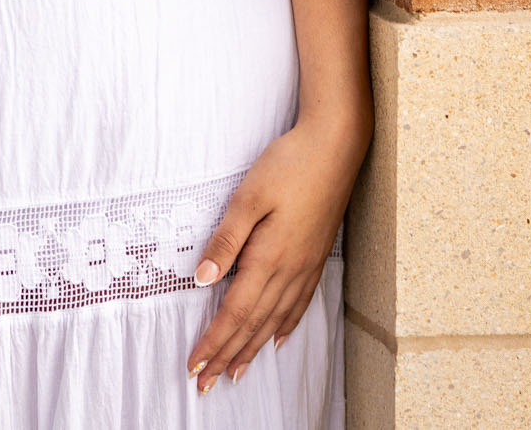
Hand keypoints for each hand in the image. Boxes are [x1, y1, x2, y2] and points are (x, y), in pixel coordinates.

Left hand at [186, 116, 365, 390]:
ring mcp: (306, 266)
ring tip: (237, 371)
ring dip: (253, 349)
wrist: (335, 148)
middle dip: (228, 356)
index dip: (214, 342)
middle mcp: (290, 271)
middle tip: (207, 383)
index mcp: (268, 259)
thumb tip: (202, 280)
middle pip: (253, 325)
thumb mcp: (247, 198)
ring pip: (276, 320)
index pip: (234, 313)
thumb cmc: (288, 166)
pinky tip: (276, 339)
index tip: (195, 365)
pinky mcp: (316, 257)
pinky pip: (299, 305)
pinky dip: (284, 327)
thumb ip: (225, 241)